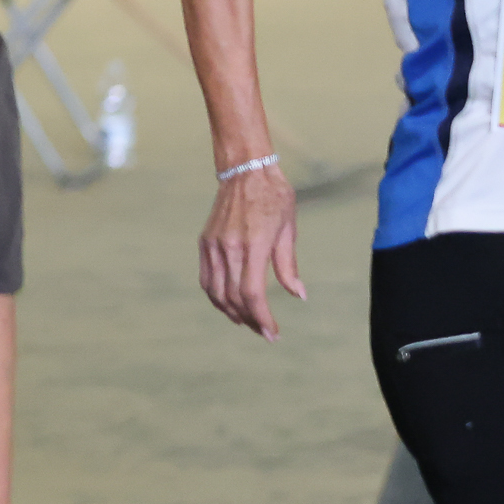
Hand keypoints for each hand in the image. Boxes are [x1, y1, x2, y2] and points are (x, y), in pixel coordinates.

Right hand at [198, 164, 304, 337]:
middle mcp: (229, 248)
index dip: (262, 317)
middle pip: (234, 297)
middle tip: (265, 332)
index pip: (252, 293)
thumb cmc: (274, 197)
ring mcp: (213, 246)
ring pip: (216, 292)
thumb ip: (288, 265)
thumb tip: (298, 295)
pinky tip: (228, 304)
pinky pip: (207, 279)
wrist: (245, 171)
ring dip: (231, 312)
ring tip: (247, 322)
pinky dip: (216, 297)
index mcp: (254, 245)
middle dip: (250, 319)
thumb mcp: (288, 230)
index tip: (272, 332)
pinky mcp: (205, 242)